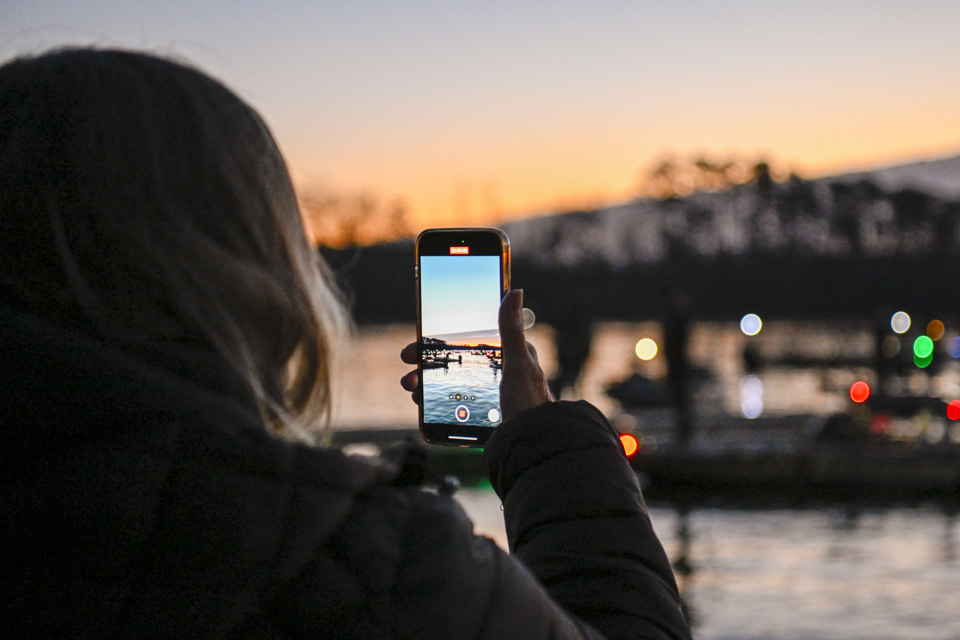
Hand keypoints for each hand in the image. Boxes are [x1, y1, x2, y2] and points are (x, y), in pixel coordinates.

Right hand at [400, 289, 552, 420]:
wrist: (533, 446)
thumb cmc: (529, 404)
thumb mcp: (517, 364)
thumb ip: (510, 330)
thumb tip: (515, 291)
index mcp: (506, 356)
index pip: (465, 341)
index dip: (437, 342)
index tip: (416, 344)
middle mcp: (496, 374)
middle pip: (453, 364)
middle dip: (425, 366)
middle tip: (407, 373)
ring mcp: (487, 396)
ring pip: (448, 385)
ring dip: (425, 385)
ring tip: (412, 391)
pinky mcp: (481, 416)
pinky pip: (452, 407)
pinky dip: (434, 405)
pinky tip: (423, 408)